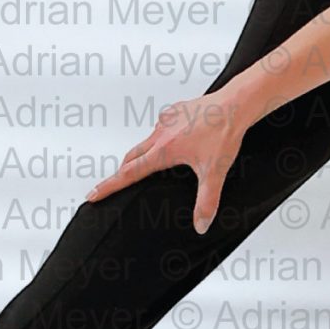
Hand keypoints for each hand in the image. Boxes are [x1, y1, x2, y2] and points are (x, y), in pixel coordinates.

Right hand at [88, 90, 252, 234]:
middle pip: (132, 156)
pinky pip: (162, 126)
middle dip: (123, 171)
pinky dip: (162, 137)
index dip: (109, 186)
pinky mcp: (176, 110)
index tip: (93, 194)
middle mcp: (160, 133)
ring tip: (151, 164)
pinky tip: (176, 141)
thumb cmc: (225, 132)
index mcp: (164, 150)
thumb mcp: (215, 171)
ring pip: (147, 140)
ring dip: (145, 153)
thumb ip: (207, 201)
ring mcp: (167, 120)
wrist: (236, 103)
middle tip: (114, 183)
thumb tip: (201, 224)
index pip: (129, 173)